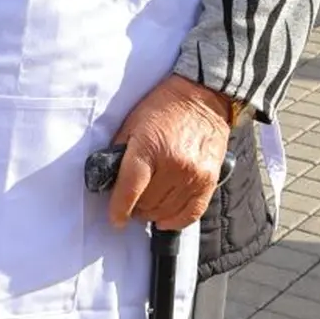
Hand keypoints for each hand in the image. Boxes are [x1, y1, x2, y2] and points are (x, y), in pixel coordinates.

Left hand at [107, 73, 232, 231]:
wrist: (203, 97)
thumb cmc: (163, 108)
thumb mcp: (132, 124)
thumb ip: (120, 153)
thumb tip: (109, 180)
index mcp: (149, 148)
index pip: (130, 190)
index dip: (118, 209)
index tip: (115, 219)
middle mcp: (173, 164)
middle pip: (147, 204)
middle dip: (135, 207)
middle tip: (131, 201)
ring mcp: (194, 175)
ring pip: (166, 212)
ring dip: (153, 214)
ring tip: (147, 206)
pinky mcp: (209, 180)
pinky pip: (191, 213)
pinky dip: (176, 221)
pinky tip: (165, 219)